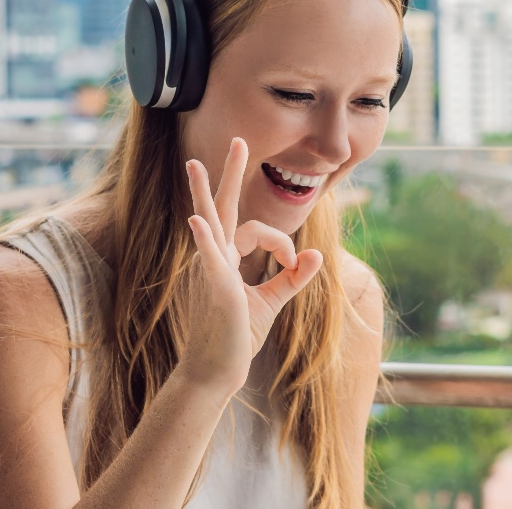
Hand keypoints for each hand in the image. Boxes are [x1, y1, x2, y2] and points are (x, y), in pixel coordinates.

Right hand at [180, 137, 322, 395]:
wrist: (216, 373)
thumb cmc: (237, 337)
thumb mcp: (271, 302)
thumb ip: (293, 277)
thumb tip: (316, 255)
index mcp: (227, 260)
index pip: (257, 230)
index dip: (282, 243)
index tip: (292, 264)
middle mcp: (215, 259)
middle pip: (222, 207)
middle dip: (229, 173)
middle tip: (237, 140)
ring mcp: (211, 271)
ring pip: (209, 223)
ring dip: (204, 193)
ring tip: (195, 164)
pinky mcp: (216, 289)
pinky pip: (209, 259)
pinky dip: (204, 239)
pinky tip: (196, 221)